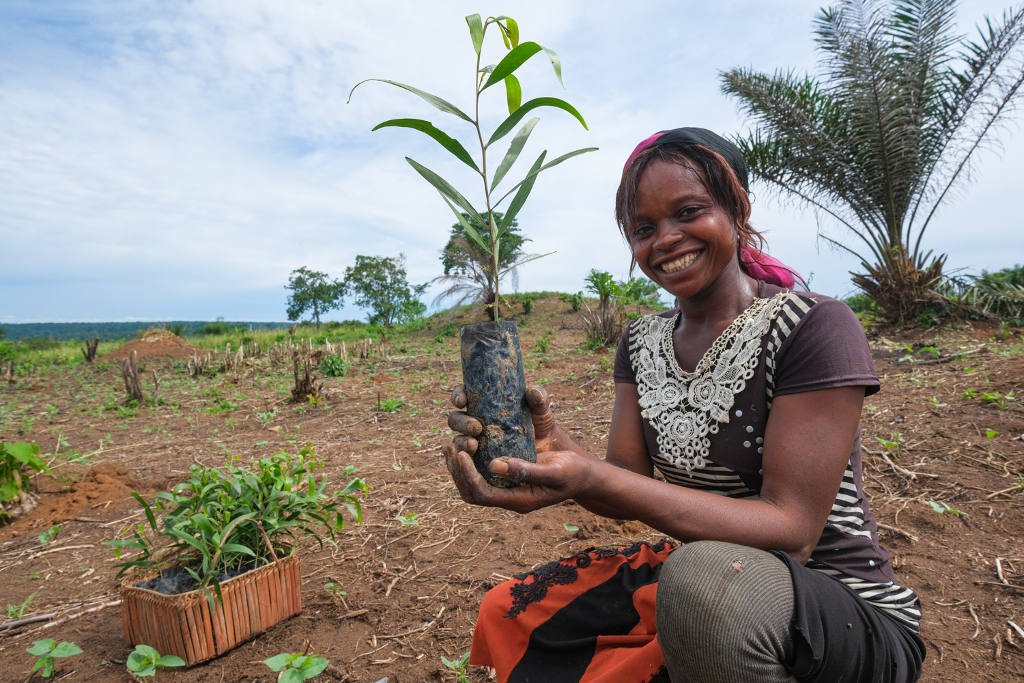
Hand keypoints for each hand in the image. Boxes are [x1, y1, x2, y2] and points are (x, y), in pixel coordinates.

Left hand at [442, 444, 593, 512]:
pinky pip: (481, 473)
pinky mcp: (508, 477)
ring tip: (450, 445)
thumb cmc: (573, 472)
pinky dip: (469, 461)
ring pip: (472, 484)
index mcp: (519, 500)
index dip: (467, 475)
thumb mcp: (554, 470)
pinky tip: (465, 443)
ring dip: (458, 467)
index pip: (482, 493)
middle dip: (457, 471)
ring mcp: (507, 489)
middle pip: (471, 492)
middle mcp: (509, 497)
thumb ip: (526, 470)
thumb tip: (494, 465)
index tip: (461, 452)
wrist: (584, 474)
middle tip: (450, 447)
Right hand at [446, 384, 561, 454]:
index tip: (462, 401)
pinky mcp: (482, 462)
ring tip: (474, 444)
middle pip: (455, 420)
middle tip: (476, 427)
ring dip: (461, 442)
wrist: (550, 454)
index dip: (458, 396)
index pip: (463, 396)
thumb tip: (532, 392)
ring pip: (458, 440)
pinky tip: (473, 460)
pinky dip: (466, 461)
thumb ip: (539, 399)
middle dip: (461, 422)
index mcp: (484, 405)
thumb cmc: (542, 427)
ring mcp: (478, 443)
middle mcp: (476, 422)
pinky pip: (467, 462)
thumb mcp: (542, 411)